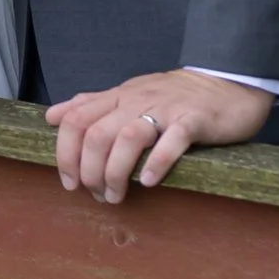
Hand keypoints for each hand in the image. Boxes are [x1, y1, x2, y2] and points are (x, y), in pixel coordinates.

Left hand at [44, 69, 273, 204]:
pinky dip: (157, 162)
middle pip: (96, 134)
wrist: (226, 82)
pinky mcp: (195, 120)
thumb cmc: (173, 96)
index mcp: (118, 96)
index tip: (70, 183)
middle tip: (97, 195)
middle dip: (89, 171)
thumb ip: (90, 105)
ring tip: (117, 195)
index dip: (65, 154)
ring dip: (116, 172)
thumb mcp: (127, 94)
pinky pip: (173, 139)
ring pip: (128, 137)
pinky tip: (149, 182)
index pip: (76, 120)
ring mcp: (166, 109)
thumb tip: (52, 116)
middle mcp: (136, 100)